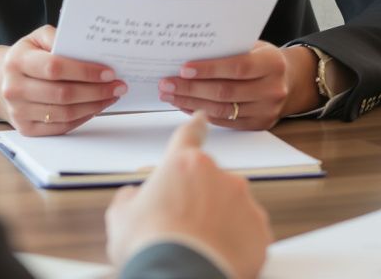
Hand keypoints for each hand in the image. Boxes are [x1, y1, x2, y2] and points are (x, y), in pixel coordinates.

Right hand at [0, 24, 126, 134]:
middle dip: (96, 91)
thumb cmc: (28, 55)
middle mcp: (15, 88)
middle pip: (62, 94)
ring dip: (94, 106)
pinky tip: (95, 107)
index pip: (55, 67)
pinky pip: (61, 127)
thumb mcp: (38, 38)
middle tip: (118, 86)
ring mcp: (19, 112)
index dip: (84, 71)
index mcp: (18, 60)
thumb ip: (59, 37)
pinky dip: (82, 118)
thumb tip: (88, 47)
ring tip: (111, 96)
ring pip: (64, 113)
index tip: (108, 72)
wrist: (3, 81)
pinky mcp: (27, 129)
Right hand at [106, 112, 270, 278]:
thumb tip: (133, 197)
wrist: (180, 277)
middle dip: (199, 197)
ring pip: (231, 205)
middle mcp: (217, 175)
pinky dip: (237, 241)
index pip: (189, 134)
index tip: (202, 118)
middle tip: (183, 224)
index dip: (195, 125)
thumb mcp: (121, 216)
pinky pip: (249, 230)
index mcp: (184, 164)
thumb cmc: (151, 247)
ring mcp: (242, 201)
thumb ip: (131, 197)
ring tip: (200, 245)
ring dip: (219, 218)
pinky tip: (219, 254)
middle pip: (209, 180)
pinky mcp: (259, 229)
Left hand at [158, 41, 320, 128]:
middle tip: (167, 83)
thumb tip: (190, 50)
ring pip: (222, 109)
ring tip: (170, 95)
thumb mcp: (253, 45)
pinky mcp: (258, 125)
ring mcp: (266, 110)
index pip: (237, 67)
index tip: (183, 68)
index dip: (209, 69)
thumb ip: (229, 48)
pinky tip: (185, 105)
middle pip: (226, 91)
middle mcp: (272, 89)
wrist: (290, 80)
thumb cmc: (263, 58)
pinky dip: (202, 113)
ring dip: (191, 102)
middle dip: (191, 88)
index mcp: (273, 63)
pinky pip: (225, 122)